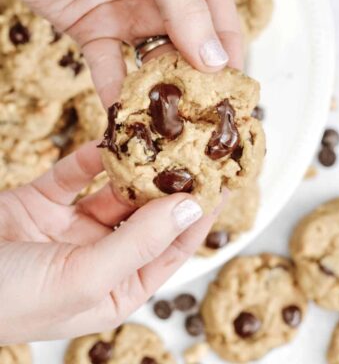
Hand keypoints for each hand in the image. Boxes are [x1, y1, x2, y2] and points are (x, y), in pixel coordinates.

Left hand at [0, 0, 242, 106]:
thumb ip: (184, 5)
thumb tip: (215, 61)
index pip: (223, 26)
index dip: (228, 64)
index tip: (230, 102)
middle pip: (191, 52)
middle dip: (194, 86)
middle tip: (196, 123)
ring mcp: (132, 16)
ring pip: (153, 65)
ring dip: (158, 94)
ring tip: (163, 127)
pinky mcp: (97, 32)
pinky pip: (111, 69)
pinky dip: (116, 93)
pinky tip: (122, 115)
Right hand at [0, 141, 215, 342]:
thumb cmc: (7, 298)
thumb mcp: (81, 277)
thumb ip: (138, 242)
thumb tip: (189, 208)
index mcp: (117, 287)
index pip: (172, 247)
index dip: (199, 214)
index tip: (222, 180)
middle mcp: (100, 256)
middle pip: (147, 213)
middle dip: (171, 182)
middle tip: (197, 147)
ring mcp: (72, 227)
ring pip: (114, 189)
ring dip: (135, 164)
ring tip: (163, 133)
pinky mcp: (45, 202)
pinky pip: (76, 173)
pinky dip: (92, 156)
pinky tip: (112, 135)